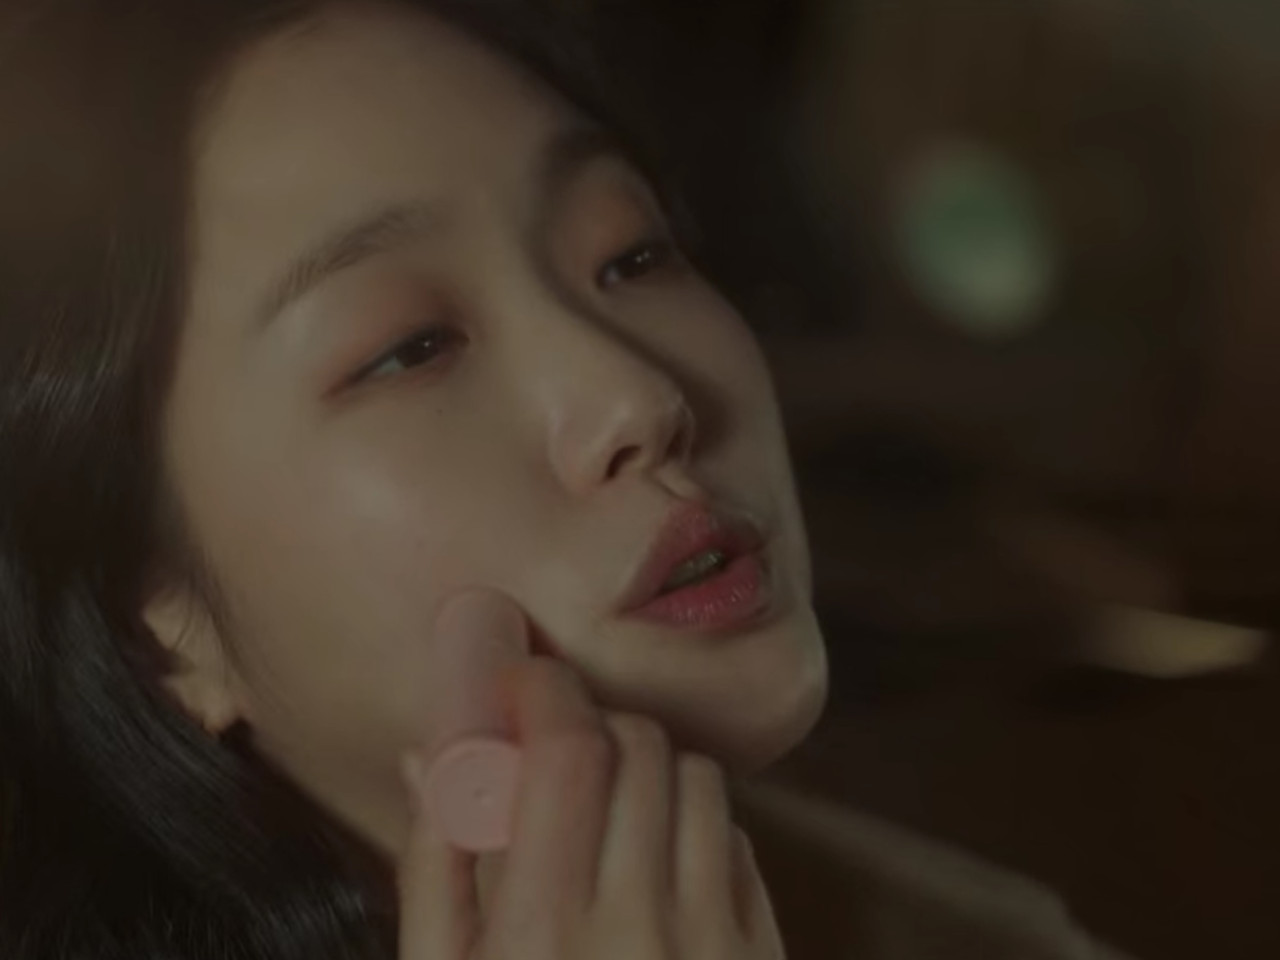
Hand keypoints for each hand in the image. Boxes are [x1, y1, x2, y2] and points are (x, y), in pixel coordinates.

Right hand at [397, 588, 786, 959]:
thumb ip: (436, 868)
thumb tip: (435, 754)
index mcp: (540, 932)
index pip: (567, 750)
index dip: (542, 690)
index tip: (518, 678)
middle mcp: (636, 929)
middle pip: (637, 744)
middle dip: (590, 721)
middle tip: (554, 743)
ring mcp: (710, 944)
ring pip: (697, 776)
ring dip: (647, 768)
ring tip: (603, 806)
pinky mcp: (758, 958)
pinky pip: (739, 840)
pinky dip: (693, 825)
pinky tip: (652, 863)